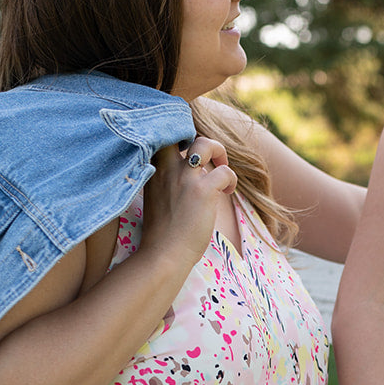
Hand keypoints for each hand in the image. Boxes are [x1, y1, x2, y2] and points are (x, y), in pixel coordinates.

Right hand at [140, 136, 236, 269]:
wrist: (164, 254)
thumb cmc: (161, 232)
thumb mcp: (156, 197)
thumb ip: (166, 179)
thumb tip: (188, 169)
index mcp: (153, 168)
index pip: (162, 134)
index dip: (176, 133)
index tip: (187, 148)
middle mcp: (166, 166)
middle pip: (181, 129)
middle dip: (198, 136)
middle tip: (208, 157)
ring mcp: (185, 176)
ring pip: (206, 143)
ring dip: (219, 152)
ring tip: (221, 170)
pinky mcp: (203, 190)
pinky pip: (225, 171)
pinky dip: (231, 180)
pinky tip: (226, 193)